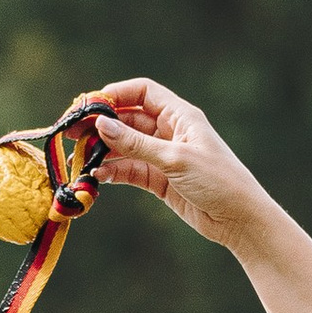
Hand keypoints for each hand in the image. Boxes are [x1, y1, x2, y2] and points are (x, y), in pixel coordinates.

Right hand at [82, 77, 274, 253]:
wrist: (240, 219)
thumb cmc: (218, 181)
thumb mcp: (175, 159)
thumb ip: (136, 144)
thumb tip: (100, 125)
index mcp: (180, 115)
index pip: (141, 93)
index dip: (114, 95)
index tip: (88, 106)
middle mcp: (170, 131)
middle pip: (127, 119)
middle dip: (100, 125)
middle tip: (71, 134)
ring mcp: (163, 155)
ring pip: (124, 146)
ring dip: (102, 151)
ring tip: (79, 159)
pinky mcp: (159, 179)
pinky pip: (129, 170)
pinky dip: (112, 172)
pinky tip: (96, 177)